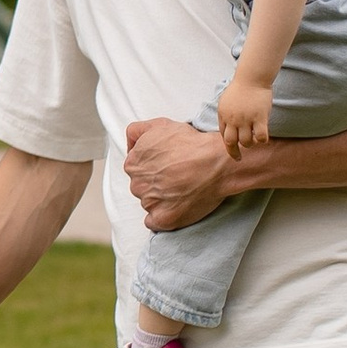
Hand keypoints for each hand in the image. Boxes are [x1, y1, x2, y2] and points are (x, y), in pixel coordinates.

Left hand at [123, 116, 235, 232]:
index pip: (135, 169)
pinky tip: (178, 206)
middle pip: (142, 187)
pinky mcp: (163, 219)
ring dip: (161, 200)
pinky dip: (164, 216)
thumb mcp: (160, 125)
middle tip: (177, 177)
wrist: (216, 163)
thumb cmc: (192, 144)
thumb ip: (137, 132)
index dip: (153, 167)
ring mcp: (149, 203)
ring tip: (183, 190)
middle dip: (156, 184)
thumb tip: (130, 144)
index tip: (168, 166)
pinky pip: (154, 222)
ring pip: (149, 204)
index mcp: (133, 163)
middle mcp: (137, 184)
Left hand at [216, 74, 273, 155]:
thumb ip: (226, 115)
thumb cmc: (240, 88)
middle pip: (231, 142)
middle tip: (239, 157)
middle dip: (234, 152)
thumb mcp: (226, 101)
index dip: (228, 145)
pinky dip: (262, 140)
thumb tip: (227, 128)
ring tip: (254, 141)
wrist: (251, 78)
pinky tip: (263, 138)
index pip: (223, 136)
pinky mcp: (260, 117)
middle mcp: (233, 119)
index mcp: (224, 115)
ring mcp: (246, 119)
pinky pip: (261, 136)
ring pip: (246, 142)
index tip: (233, 152)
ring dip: (250, 144)